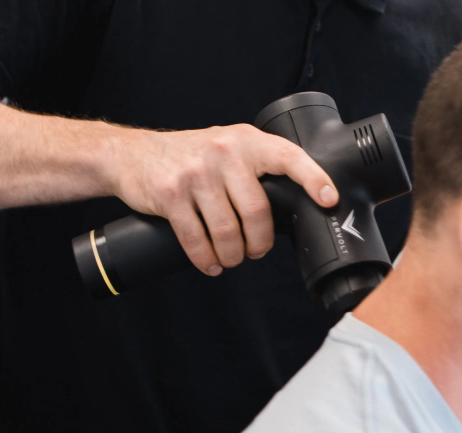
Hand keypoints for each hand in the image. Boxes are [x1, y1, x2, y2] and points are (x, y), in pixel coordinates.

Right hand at [110, 124, 338, 275]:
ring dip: (232, 255)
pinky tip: (210, 263)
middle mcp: (224, 152)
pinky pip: (196, 239)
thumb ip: (256, 166)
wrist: (132, 154)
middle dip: (259, 243)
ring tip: (230, 258)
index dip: (313, 178)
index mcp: (246, 140)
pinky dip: (206, 258)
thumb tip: (295, 202)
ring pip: (227, 231)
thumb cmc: (190, 156)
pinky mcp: (170, 195)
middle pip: (257, 212)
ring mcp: (196, 173)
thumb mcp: (228, 146)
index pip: (288, 157)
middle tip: (256, 251)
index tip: (329, 199)